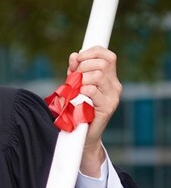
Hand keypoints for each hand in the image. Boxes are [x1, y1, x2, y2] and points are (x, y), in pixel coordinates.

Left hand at [66, 46, 121, 175]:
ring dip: (80, 80)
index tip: (77, 58)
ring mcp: (113, 97)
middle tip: (72, 77)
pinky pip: (93, 91)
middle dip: (82, 67)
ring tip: (74, 89)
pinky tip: (77, 96)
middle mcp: (114, 86)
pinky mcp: (107, 108)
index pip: (108, 56)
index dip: (92, 52)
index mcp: (109, 78)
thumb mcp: (75, 86)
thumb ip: (75, 71)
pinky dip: (82, 91)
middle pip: (101, 64)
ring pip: (97, 76)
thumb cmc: (77, 110)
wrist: (82, 135)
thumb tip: (74, 56)